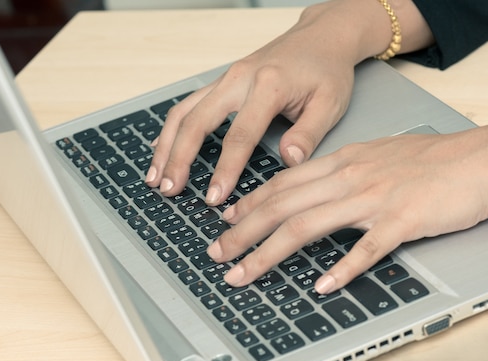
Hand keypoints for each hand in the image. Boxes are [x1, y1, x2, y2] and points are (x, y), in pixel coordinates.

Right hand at [145, 0, 434, 202]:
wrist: (322, 36)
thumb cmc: (327, 70)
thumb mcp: (330, 103)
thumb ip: (308, 134)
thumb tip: (288, 162)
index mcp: (268, 86)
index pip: (239, 135)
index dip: (224, 169)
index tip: (214, 197)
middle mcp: (240, 79)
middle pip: (197, 121)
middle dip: (179, 158)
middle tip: (170, 190)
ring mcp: (227, 78)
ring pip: (184, 111)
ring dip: (166, 145)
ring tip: (157, 177)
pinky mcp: (223, 81)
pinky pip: (189, 104)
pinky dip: (172, 128)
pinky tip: (162, 148)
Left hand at [206, 115, 487, 293]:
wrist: (483, 157)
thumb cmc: (436, 159)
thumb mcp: (381, 155)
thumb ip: (349, 171)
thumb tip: (321, 189)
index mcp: (345, 161)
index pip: (285, 183)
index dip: (251, 202)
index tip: (229, 219)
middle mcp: (351, 177)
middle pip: (283, 206)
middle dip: (243, 232)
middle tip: (218, 253)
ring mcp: (375, 199)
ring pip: (308, 227)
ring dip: (270, 252)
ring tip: (244, 274)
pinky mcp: (403, 220)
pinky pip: (365, 248)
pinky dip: (341, 268)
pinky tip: (321, 286)